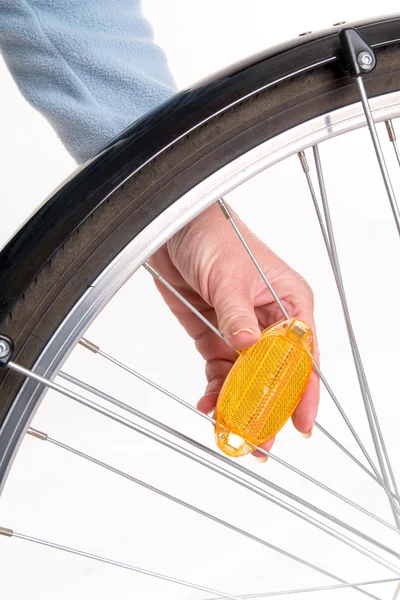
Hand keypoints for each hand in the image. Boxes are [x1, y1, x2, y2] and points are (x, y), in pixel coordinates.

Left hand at [151, 202, 318, 457]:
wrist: (174, 229)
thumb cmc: (215, 235)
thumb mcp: (229, 276)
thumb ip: (237, 316)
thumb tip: (248, 348)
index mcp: (290, 301)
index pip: (304, 353)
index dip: (304, 391)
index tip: (299, 423)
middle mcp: (269, 320)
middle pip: (276, 373)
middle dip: (269, 406)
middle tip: (262, 440)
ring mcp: (242, 331)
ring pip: (246, 378)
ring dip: (238, 404)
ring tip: (230, 429)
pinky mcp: (215, 335)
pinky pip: (219, 370)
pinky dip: (215, 389)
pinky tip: (208, 403)